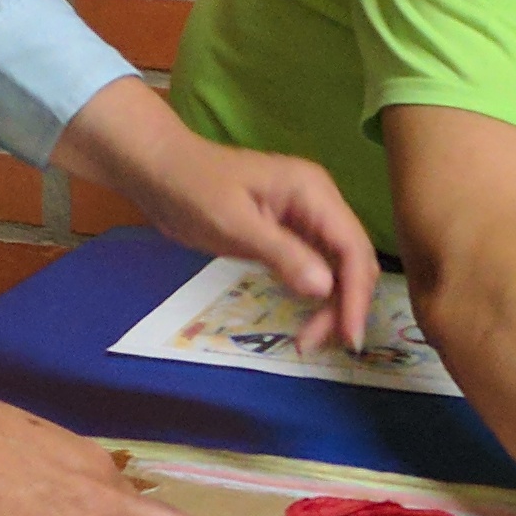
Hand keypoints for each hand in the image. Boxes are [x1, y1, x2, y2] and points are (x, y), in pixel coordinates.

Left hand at [60, 85, 376, 355]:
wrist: (159, 171)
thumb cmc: (193, 189)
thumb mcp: (234, 224)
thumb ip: (281, 253)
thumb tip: (325, 288)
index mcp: (313, 191)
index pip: (352, 247)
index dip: (356, 294)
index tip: (348, 336)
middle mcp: (318, 203)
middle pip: (351, 260)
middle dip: (345, 304)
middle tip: (317, 344)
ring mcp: (305, 218)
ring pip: (337, 268)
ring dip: (332, 305)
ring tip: (308, 341)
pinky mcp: (289, 233)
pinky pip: (315, 267)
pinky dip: (315, 296)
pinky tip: (304, 321)